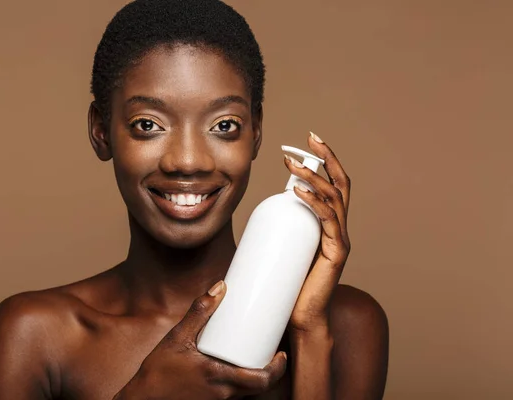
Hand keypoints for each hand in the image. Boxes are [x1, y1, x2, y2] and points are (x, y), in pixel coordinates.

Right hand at [115, 281, 287, 399]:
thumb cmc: (157, 373)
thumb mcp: (177, 338)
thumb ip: (199, 312)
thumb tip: (220, 287)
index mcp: (219, 378)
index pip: (260, 380)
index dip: (277, 369)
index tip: (282, 355)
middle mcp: (222, 394)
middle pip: (258, 387)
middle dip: (268, 371)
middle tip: (272, 353)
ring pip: (245, 392)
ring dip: (252, 376)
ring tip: (253, 356)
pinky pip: (231, 395)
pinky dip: (238, 383)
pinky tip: (232, 370)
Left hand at [284, 132, 351, 331]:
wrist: (300, 317)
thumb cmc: (289, 282)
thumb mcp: (282, 247)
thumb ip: (277, 230)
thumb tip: (252, 215)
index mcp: (328, 223)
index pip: (332, 184)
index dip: (324, 160)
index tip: (307, 141)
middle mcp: (339, 227)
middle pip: (340, 184)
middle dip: (326, 158)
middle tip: (308, 139)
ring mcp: (340, 240)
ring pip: (334, 199)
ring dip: (314, 178)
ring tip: (293, 166)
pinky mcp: (336, 254)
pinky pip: (329, 222)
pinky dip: (315, 203)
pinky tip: (301, 192)